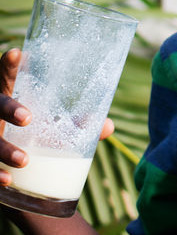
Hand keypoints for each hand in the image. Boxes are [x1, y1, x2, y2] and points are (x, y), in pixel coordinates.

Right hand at [0, 48, 113, 187]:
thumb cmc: (34, 133)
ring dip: (4, 148)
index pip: (5, 74)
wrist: (14, 163)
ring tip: (25, 160)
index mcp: (11, 93)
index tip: (17, 54)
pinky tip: (9, 180)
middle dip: (8, 108)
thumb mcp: (53, 126)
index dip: (7, 65)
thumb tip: (108, 126)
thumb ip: (76, 125)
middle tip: (28, 117)